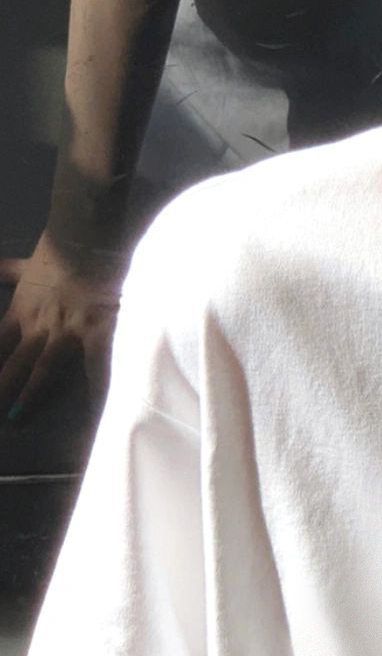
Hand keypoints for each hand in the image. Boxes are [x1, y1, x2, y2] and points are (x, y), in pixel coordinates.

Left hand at [0, 232, 119, 423]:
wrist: (88, 235)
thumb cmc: (59, 247)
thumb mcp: (27, 263)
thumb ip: (8, 271)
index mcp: (23, 310)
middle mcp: (39, 326)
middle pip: (14, 363)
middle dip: (0, 386)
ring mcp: (67, 330)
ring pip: (43, 369)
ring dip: (28, 394)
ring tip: (14, 420)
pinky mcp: (96, 328)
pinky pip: (98, 363)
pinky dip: (98, 387)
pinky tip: (96, 411)